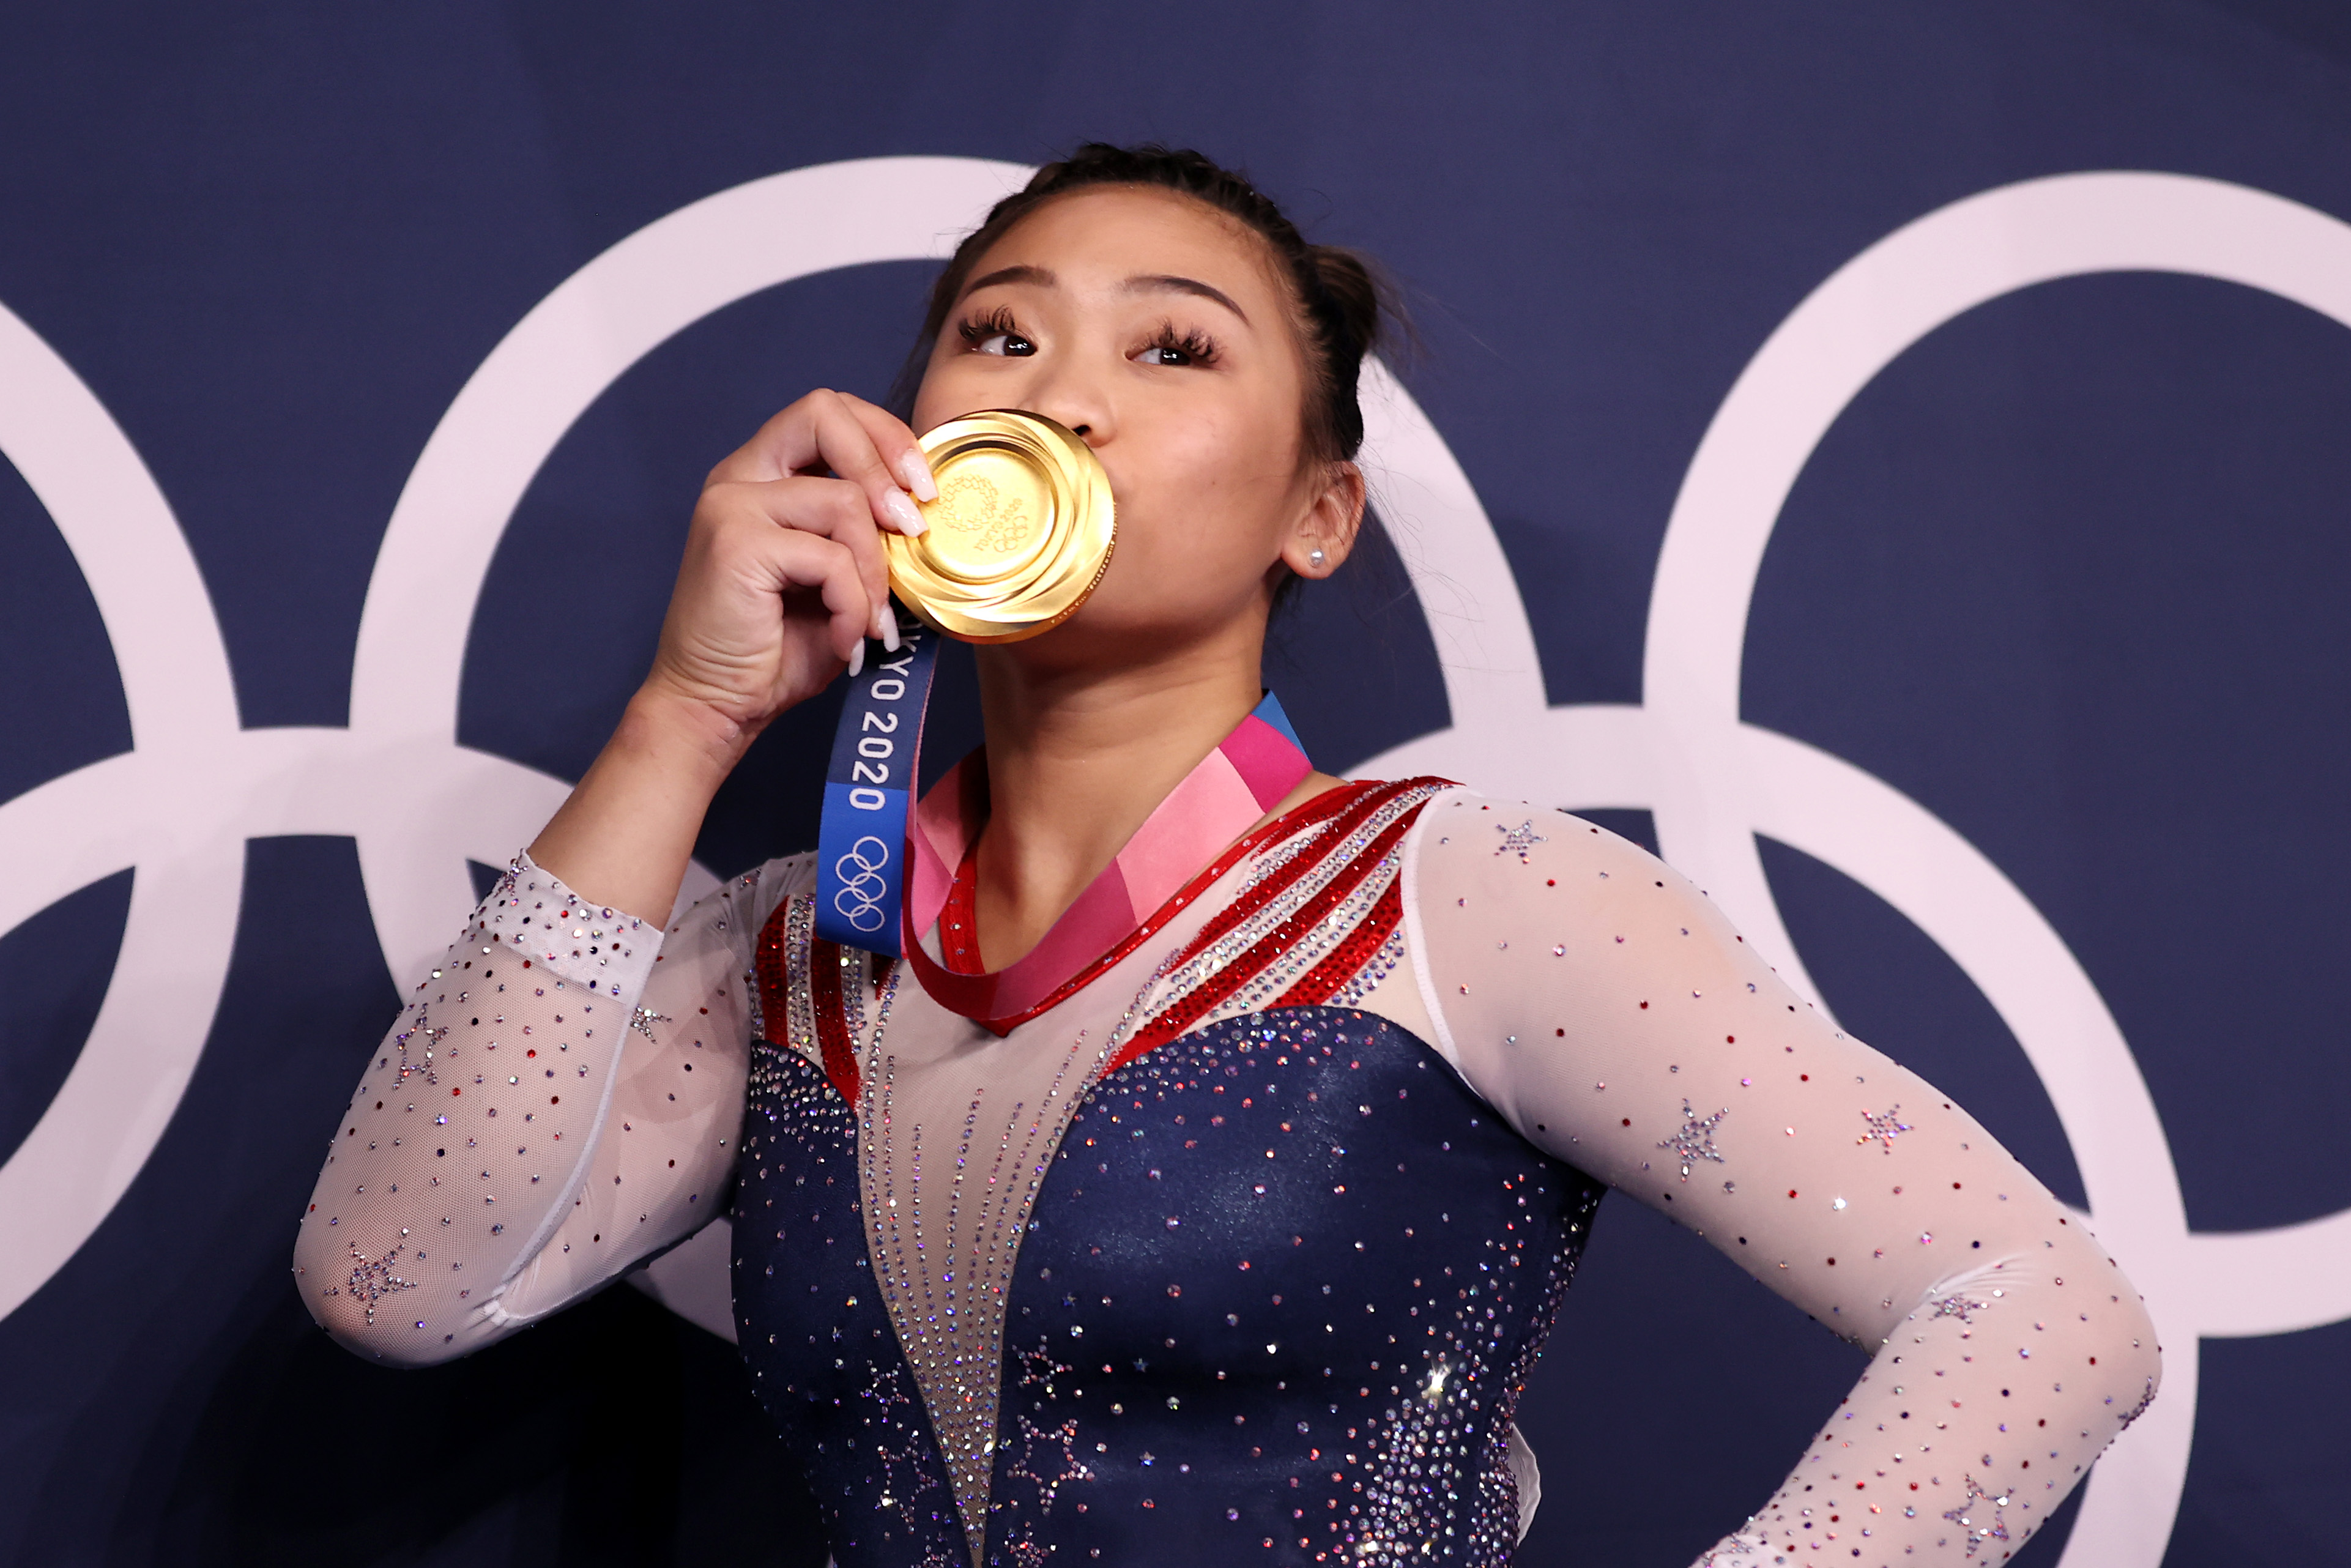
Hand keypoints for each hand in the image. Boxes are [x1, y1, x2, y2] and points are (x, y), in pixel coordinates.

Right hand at [639, 389, 936, 753]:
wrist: (716, 705)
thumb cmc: (775, 649)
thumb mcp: (836, 580)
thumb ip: (864, 536)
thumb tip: (921, 514)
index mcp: (762, 475)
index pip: (828, 413)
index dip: (884, 435)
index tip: (921, 489)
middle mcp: (740, 477)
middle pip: (824, 413)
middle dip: (885, 464)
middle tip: (912, 526)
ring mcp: (732, 504)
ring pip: (844, 501)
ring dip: (873, 570)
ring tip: (866, 621)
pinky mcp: (735, 542)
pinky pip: (830, 557)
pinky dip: (851, 605)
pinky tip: (841, 638)